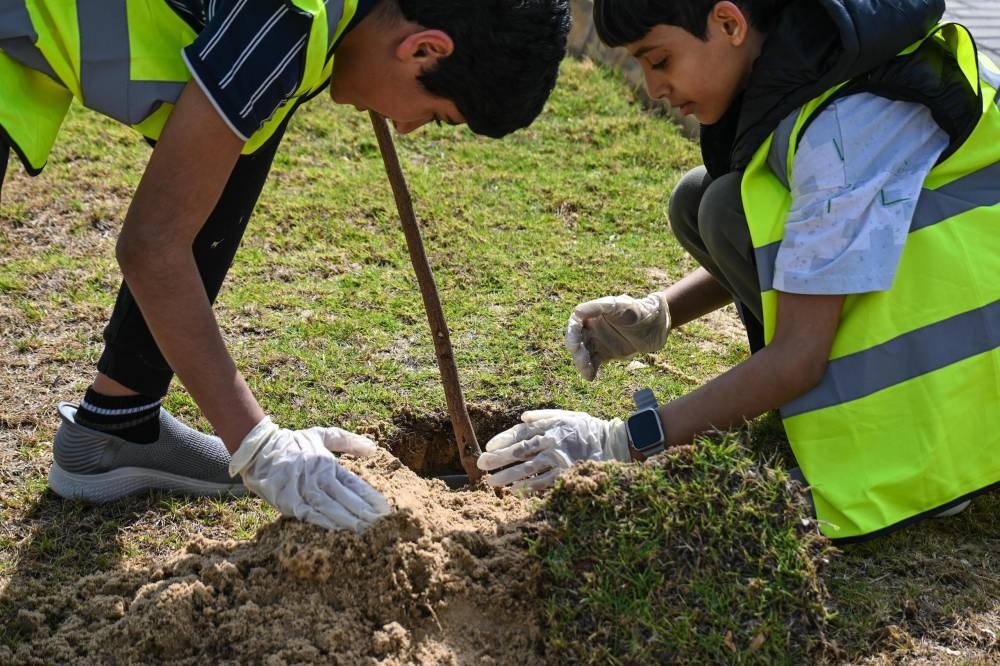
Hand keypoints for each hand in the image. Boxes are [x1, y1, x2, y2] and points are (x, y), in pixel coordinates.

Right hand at [230, 418, 390, 531]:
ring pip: (331, 509)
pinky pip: (309, 516)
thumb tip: (373, 448)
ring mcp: (303, 491)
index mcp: (328, 465)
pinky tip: (338, 532)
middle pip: (346, 500)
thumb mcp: (321, 435)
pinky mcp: (288, 502)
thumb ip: (348, 441)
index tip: (385, 509)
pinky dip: (324, 524)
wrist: (258, 449)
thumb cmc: (292, 443)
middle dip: (365, 514)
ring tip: (366, 532)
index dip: (370, 498)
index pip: (355, 485)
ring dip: (348, 522)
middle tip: (382, 526)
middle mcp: (318, 479)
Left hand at [477, 409, 630, 491]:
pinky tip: (514, 490)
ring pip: (527, 468)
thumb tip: (522, 417)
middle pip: (519, 451)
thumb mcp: (566, 415)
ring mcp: (559, 458)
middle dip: (498, 458)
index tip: (488, 447)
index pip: (520, 432)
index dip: (502, 440)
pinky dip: (528, 486)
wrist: (613, 442)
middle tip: (482, 465)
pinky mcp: (566, 472)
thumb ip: (543, 416)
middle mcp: (551, 441)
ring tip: (492, 481)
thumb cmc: (586, 428)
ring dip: (507, 475)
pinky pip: (543, 481)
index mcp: (549, 426)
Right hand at [565, 292, 670, 380]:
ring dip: (582, 363)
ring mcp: (599, 341)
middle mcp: (593, 327)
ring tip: (587, 372)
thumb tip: (577, 312)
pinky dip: (590, 370)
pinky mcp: (606, 354)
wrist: (657, 326)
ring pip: (583, 353)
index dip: (571, 335)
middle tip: (583, 360)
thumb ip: (599, 307)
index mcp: (593, 314)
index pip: (575, 324)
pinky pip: (593, 363)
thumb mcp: (621, 306)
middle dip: (577, 352)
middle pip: (576, 340)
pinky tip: (591, 377)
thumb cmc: (639, 311)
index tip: (574, 346)